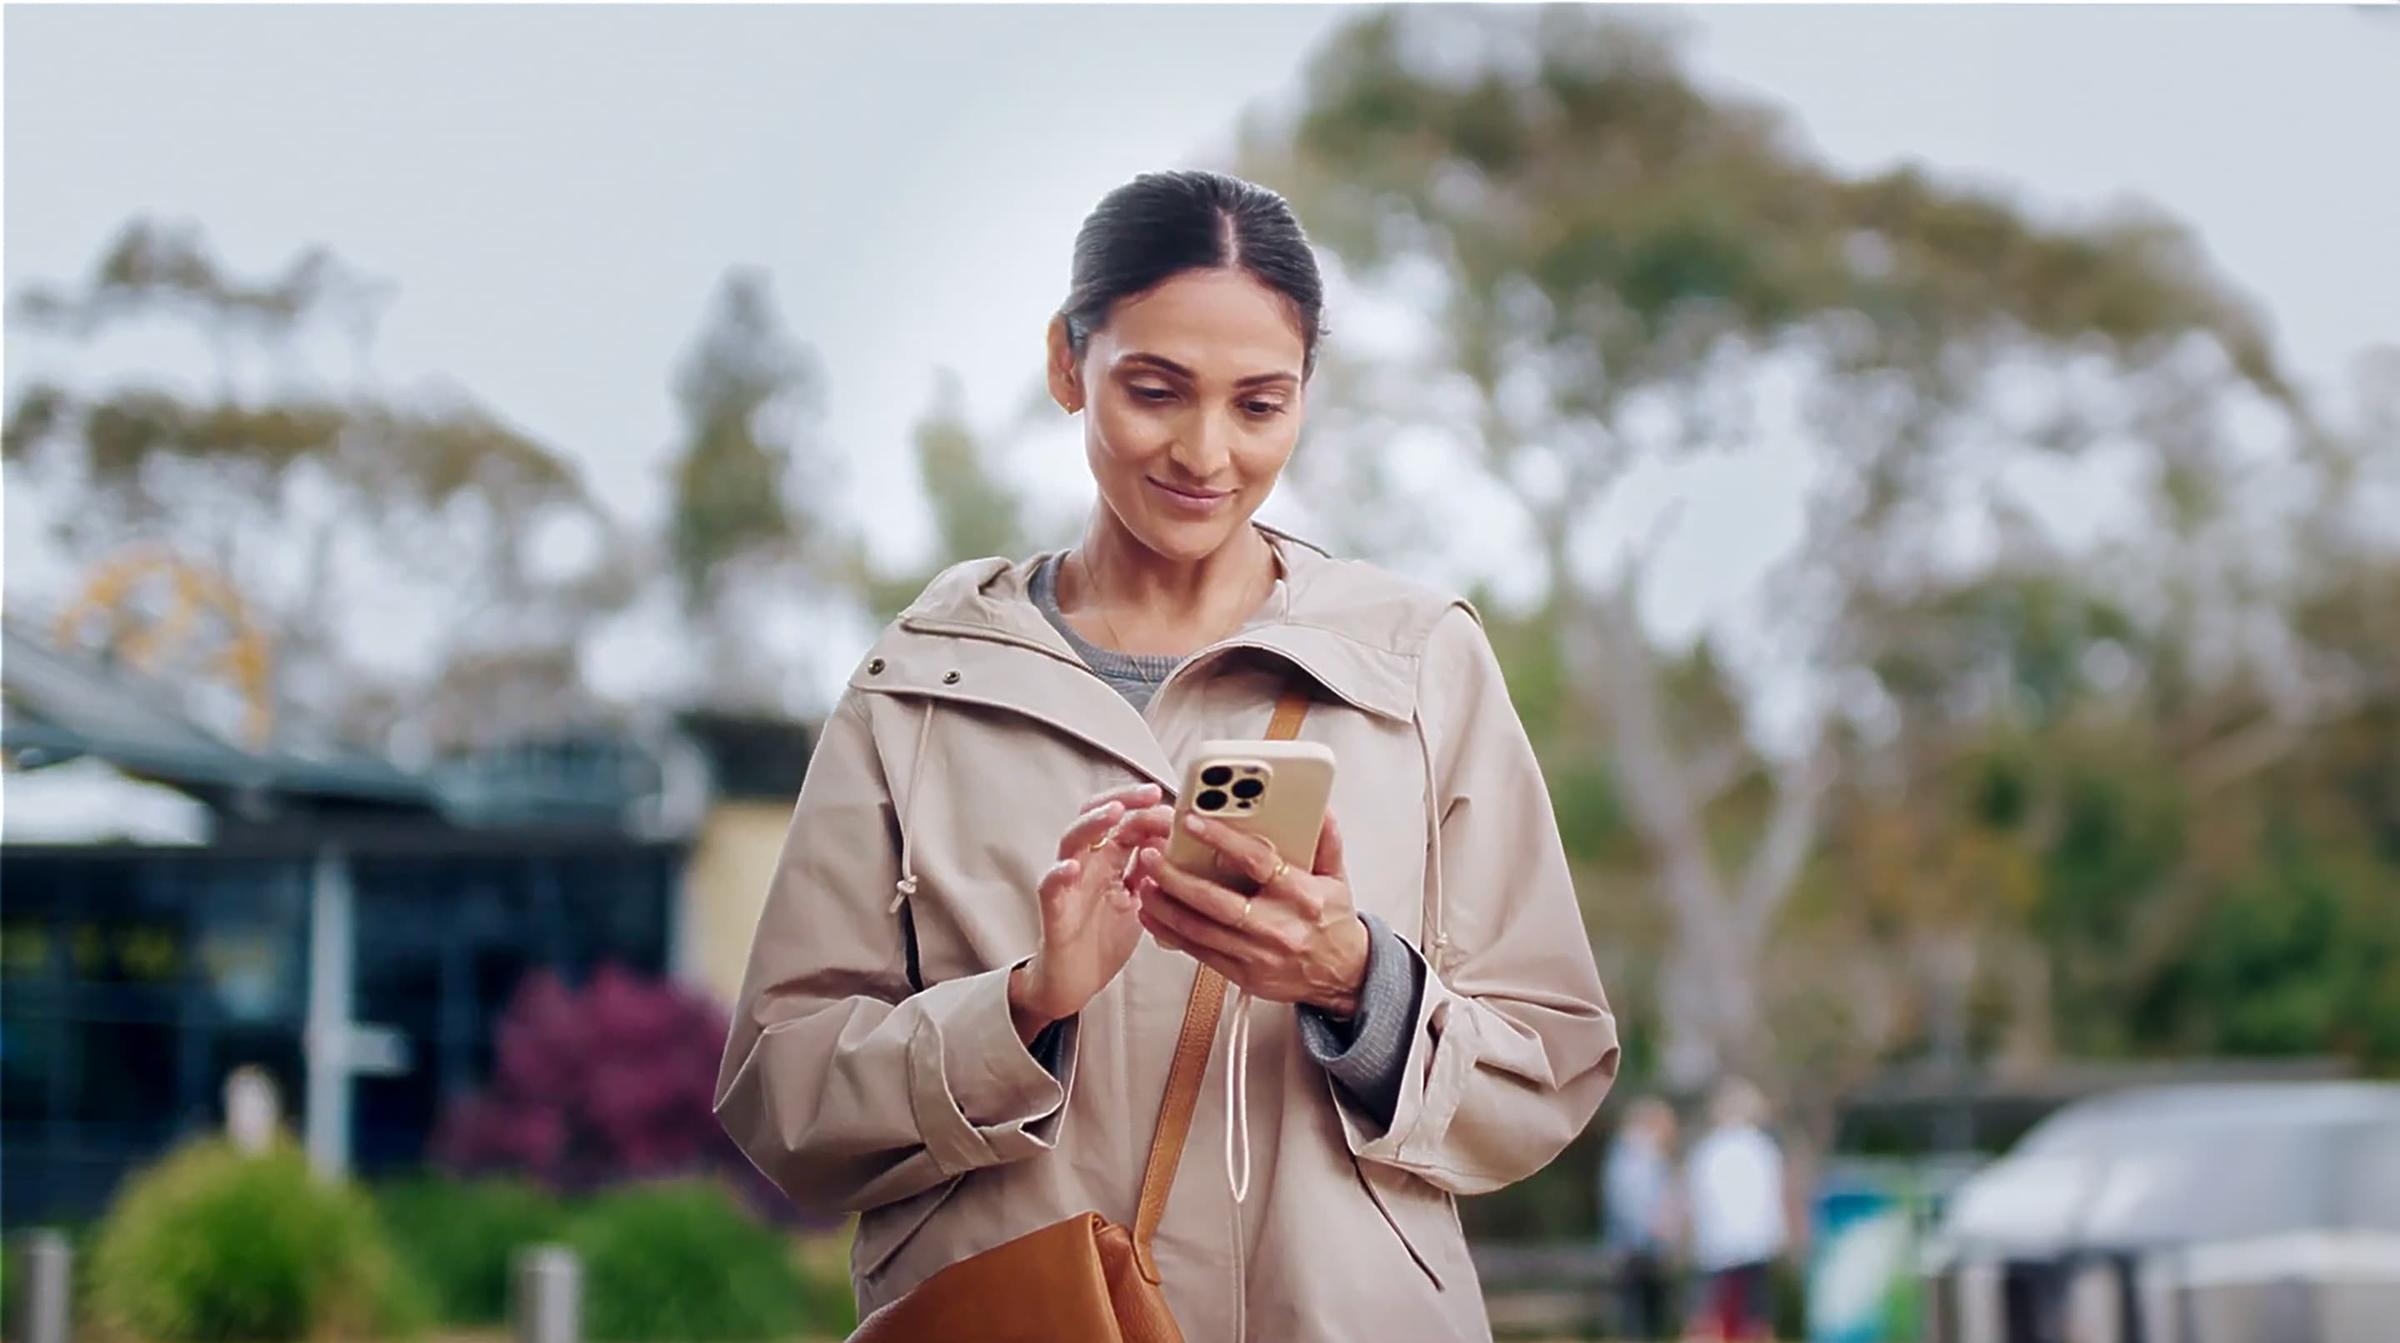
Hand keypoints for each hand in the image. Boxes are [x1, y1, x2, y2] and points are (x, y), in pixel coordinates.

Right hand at [1009, 783, 1175, 1043]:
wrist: (1076, 982)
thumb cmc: (1104, 939)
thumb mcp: (1141, 902)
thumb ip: (1155, 874)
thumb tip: (1181, 847)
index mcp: (1110, 860)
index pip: (1126, 820)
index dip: (1149, 809)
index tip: (1176, 804)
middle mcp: (1087, 863)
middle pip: (1097, 816)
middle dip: (1123, 801)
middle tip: (1150, 795)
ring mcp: (1069, 883)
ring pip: (1071, 841)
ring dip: (1092, 824)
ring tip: (1113, 814)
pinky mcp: (1054, 910)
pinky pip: (1050, 886)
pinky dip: (1058, 874)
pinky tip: (1071, 867)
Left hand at [1132, 810, 1370, 1014]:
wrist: (1343, 976)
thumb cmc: (1333, 922)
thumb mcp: (1336, 877)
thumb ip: (1324, 840)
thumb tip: (1317, 807)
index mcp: (1303, 896)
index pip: (1257, 862)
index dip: (1222, 839)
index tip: (1194, 821)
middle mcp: (1279, 927)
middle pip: (1217, 901)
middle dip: (1176, 877)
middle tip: (1151, 855)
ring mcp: (1259, 955)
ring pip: (1200, 929)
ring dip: (1166, 905)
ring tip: (1143, 881)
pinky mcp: (1243, 975)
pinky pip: (1198, 952)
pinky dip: (1170, 932)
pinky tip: (1153, 914)